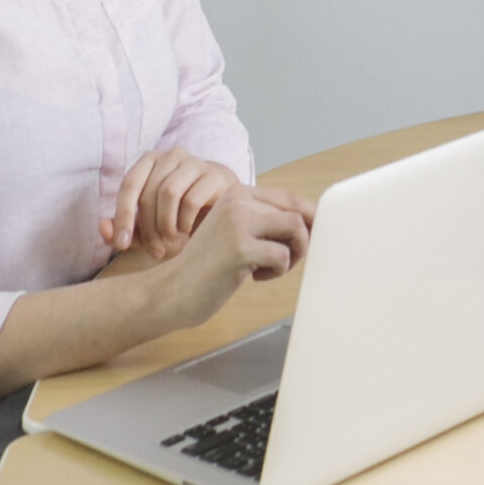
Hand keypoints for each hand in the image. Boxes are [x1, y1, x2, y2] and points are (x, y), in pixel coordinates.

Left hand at [102, 152, 245, 261]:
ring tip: (171, 241)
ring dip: (166, 225)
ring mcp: (196, 162)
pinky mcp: (217, 175)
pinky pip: (192, 199)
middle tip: (154, 251)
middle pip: (149, 193)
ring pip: (169, 192)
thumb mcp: (147, 228)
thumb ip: (122, 228)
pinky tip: (188, 231)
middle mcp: (172, 155)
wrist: (222, 215)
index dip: (122, 216)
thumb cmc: (178, 219)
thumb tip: (103, 226)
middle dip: (148, 228)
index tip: (121, 245)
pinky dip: (185, 222)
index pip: (129, 184)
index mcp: (151, 161)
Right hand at [149, 187, 316, 336]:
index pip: (289, 198)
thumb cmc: (207, 266)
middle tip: (287, 260)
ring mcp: (239, 223)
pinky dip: (277, 271)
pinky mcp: (240, 248)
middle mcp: (239, 201)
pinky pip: (282, 256)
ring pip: (296, 229)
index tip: (312, 236)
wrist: (171, 291)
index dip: (309, 218)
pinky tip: (254, 277)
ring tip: (272, 267)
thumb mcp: (234, 231)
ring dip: (293, 254)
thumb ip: (264, 221)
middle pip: (297, 212)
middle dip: (302, 240)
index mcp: (237, 193)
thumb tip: (312, 220)